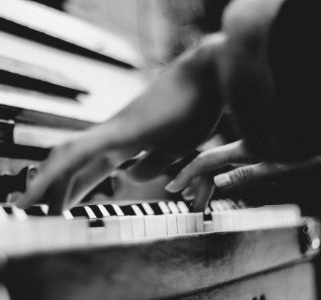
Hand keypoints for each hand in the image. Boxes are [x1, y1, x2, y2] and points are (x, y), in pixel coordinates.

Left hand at [18, 35, 224, 213]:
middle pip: (70, 166)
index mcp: (122, 145)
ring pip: (69, 156)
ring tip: (28, 205)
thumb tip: (129, 178)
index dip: (67, 191)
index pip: (86, 172)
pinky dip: (65, 167)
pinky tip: (47, 182)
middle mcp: (111, 138)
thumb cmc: (192, 109)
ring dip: (47, 181)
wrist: (208, 76)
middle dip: (48, 189)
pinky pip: (86, 149)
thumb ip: (150, 164)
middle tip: (27, 210)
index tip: (53, 210)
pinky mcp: (123, 128)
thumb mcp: (171, 149)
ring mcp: (115, 130)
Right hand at [166, 140, 320, 210]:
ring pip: (219, 164)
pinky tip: (217, 183)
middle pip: (211, 165)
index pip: (206, 161)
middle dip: (198, 185)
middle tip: (191, 206)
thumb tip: (217, 183)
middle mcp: (241, 144)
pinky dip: (221, 174)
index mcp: (245, 147)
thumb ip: (248, 174)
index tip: (173, 188)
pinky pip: (230, 161)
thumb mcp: (282, 166)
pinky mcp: (254, 146)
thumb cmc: (309, 146)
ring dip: (208, 181)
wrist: (318, 120)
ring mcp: (247, 145)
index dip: (187, 175)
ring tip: (198, 199)